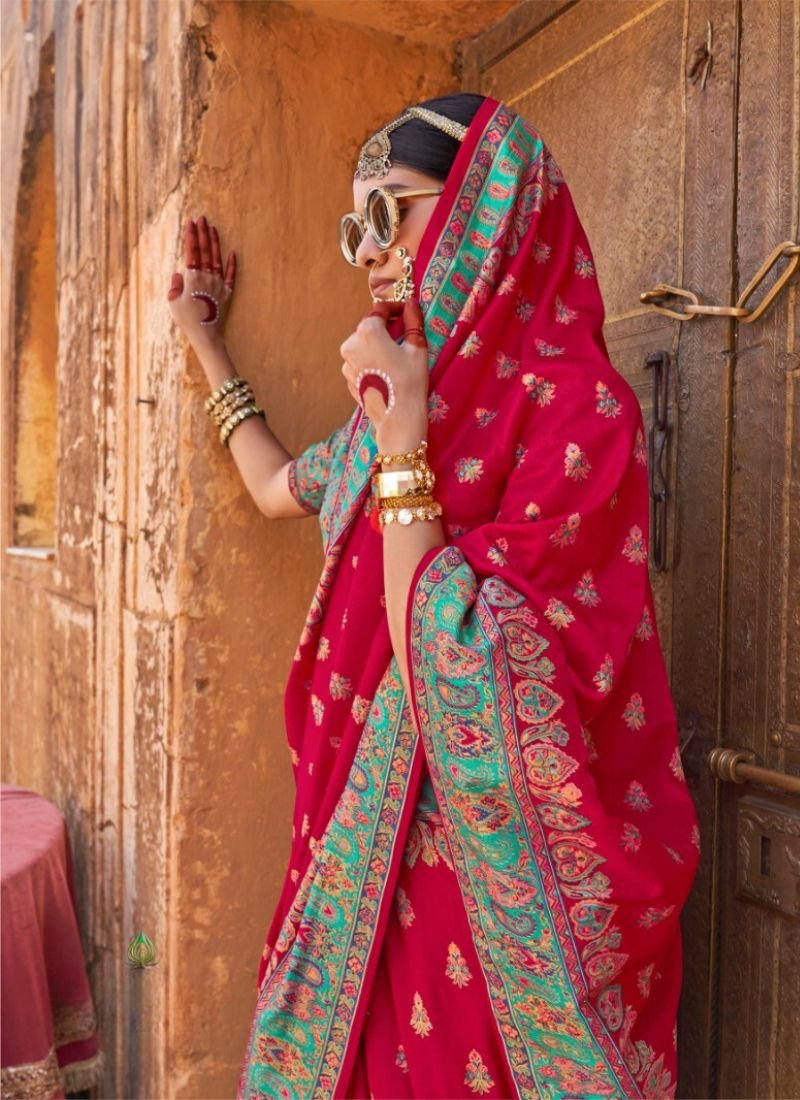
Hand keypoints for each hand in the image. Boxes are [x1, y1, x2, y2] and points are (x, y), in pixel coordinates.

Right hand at [167, 216, 235, 349]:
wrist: (206, 334)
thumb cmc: (187, 320)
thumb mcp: (173, 303)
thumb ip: (175, 286)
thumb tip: (179, 274)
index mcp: (192, 278)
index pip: (192, 252)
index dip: (191, 236)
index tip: (190, 223)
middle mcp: (207, 277)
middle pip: (205, 251)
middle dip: (203, 233)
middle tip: (202, 218)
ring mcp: (218, 284)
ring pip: (217, 259)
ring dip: (215, 243)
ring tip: (213, 228)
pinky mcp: (227, 293)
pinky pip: (231, 276)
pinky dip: (232, 264)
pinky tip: (233, 253)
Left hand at [340, 298, 429, 455]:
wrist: (398, 418)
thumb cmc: (410, 381)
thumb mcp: (417, 348)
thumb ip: (412, 320)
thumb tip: (411, 303)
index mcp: (367, 331)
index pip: (380, 309)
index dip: (396, 308)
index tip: (407, 312)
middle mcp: (350, 344)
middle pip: (370, 327)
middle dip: (386, 328)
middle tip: (405, 336)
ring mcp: (346, 363)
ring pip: (364, 345)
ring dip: (378, 345)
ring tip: (397, 357)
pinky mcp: (348, 379)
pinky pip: (360, 362)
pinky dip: (372, 361)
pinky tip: (387, 372)